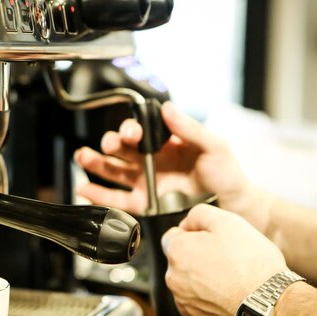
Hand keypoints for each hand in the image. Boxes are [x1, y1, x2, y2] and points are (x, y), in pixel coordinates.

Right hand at [74, 102, 264, 227]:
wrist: (234, 205)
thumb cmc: (227, 173)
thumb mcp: (213, 145)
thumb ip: (189, 128)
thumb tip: (168, 109)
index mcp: (165, 143)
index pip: (141, 132)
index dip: (132, 129)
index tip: (132, 132)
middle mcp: (151, 160)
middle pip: (122, 149)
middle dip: (111, 143)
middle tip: (111, 144)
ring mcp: (145, 182)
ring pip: (113, 171)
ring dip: (95, 163)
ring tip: (82, 157)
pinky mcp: (143, 204)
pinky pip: (116, 199)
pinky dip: (98, 194)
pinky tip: (85, 188)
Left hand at [160, 204, 286, 315]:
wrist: (269, 305)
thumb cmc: (251, 265)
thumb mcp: (227, 222)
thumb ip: (199, 214)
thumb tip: (188, 223)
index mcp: (177, 252)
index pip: (173, 236)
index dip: (193, 234)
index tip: (211, 240)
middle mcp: (173, 278)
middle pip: (181, 260)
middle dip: (197, 257)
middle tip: (226, 258)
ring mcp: (182, 301)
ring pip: (188, 282)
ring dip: (203, 278)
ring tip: (230, 278)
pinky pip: (196, 302)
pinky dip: (208, 298)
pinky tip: (228, 294)